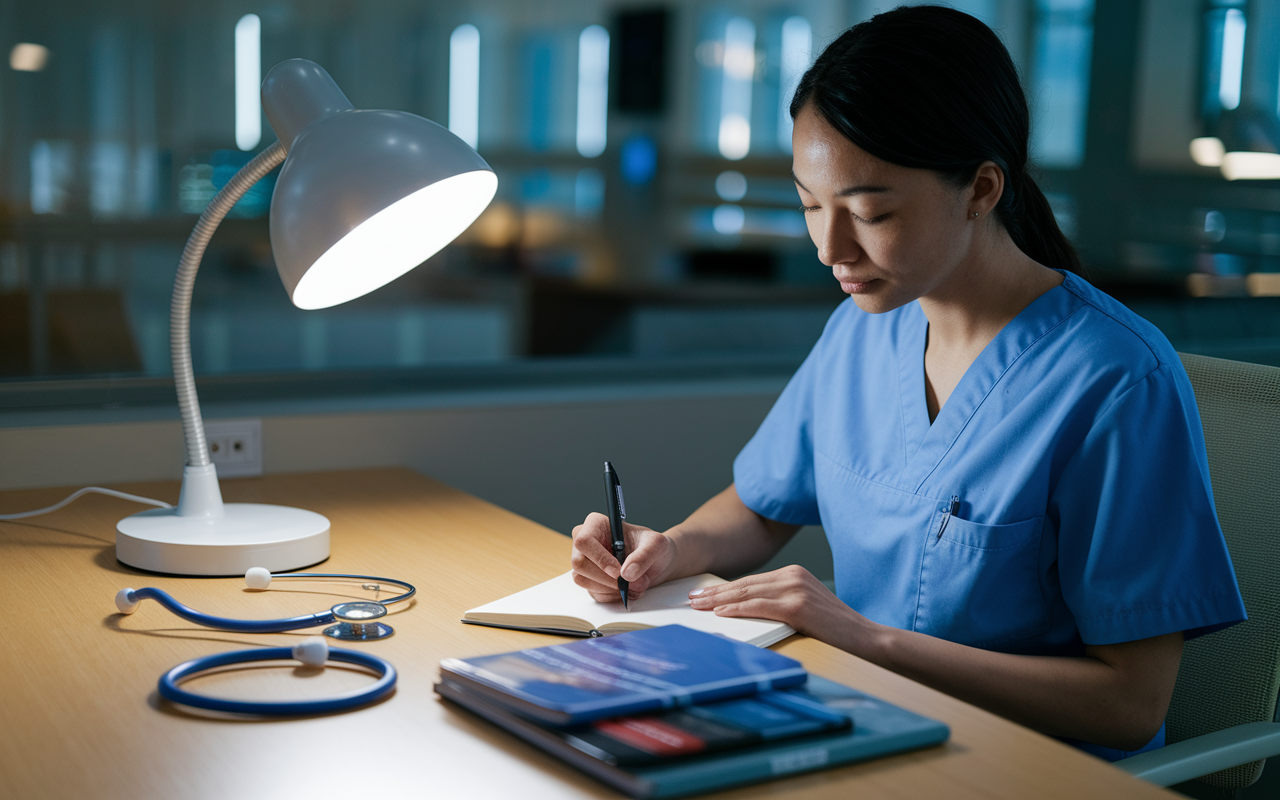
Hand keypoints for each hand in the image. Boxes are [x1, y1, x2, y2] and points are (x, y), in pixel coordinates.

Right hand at [570, 512, 676, 603]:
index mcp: (597, 524)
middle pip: (580, 564)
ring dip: (613, 589)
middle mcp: (586, 543)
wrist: (656, 563)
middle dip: (608, 579)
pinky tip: (629, 590)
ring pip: (584, 580)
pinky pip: (595, 593)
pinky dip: (614, 596)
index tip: (618, 572)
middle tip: (635, 583)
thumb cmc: (653, 547)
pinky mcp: (590, 580)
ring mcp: (586, 563)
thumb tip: (626, 573)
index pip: (584, 541)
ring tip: (637, 586)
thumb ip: (644, 555)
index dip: (599, 558)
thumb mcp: (656, 545)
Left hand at [688, 565, 862, 640]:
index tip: (703, 595)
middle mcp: (793, 575)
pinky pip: (759, 606)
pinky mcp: (798, 605)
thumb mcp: (803, 608)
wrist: (865, 637)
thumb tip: (744, 610)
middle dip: (715, 593)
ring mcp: (795, 588)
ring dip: (719, 601)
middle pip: (744, 585)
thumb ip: (778, 603)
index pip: (750, 581)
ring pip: (747, 594)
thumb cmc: (834, 629)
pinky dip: (737, 609)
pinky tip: (720, 612)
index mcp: (793, 573)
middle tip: (692, 599)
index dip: (724, 589)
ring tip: (698, 606)